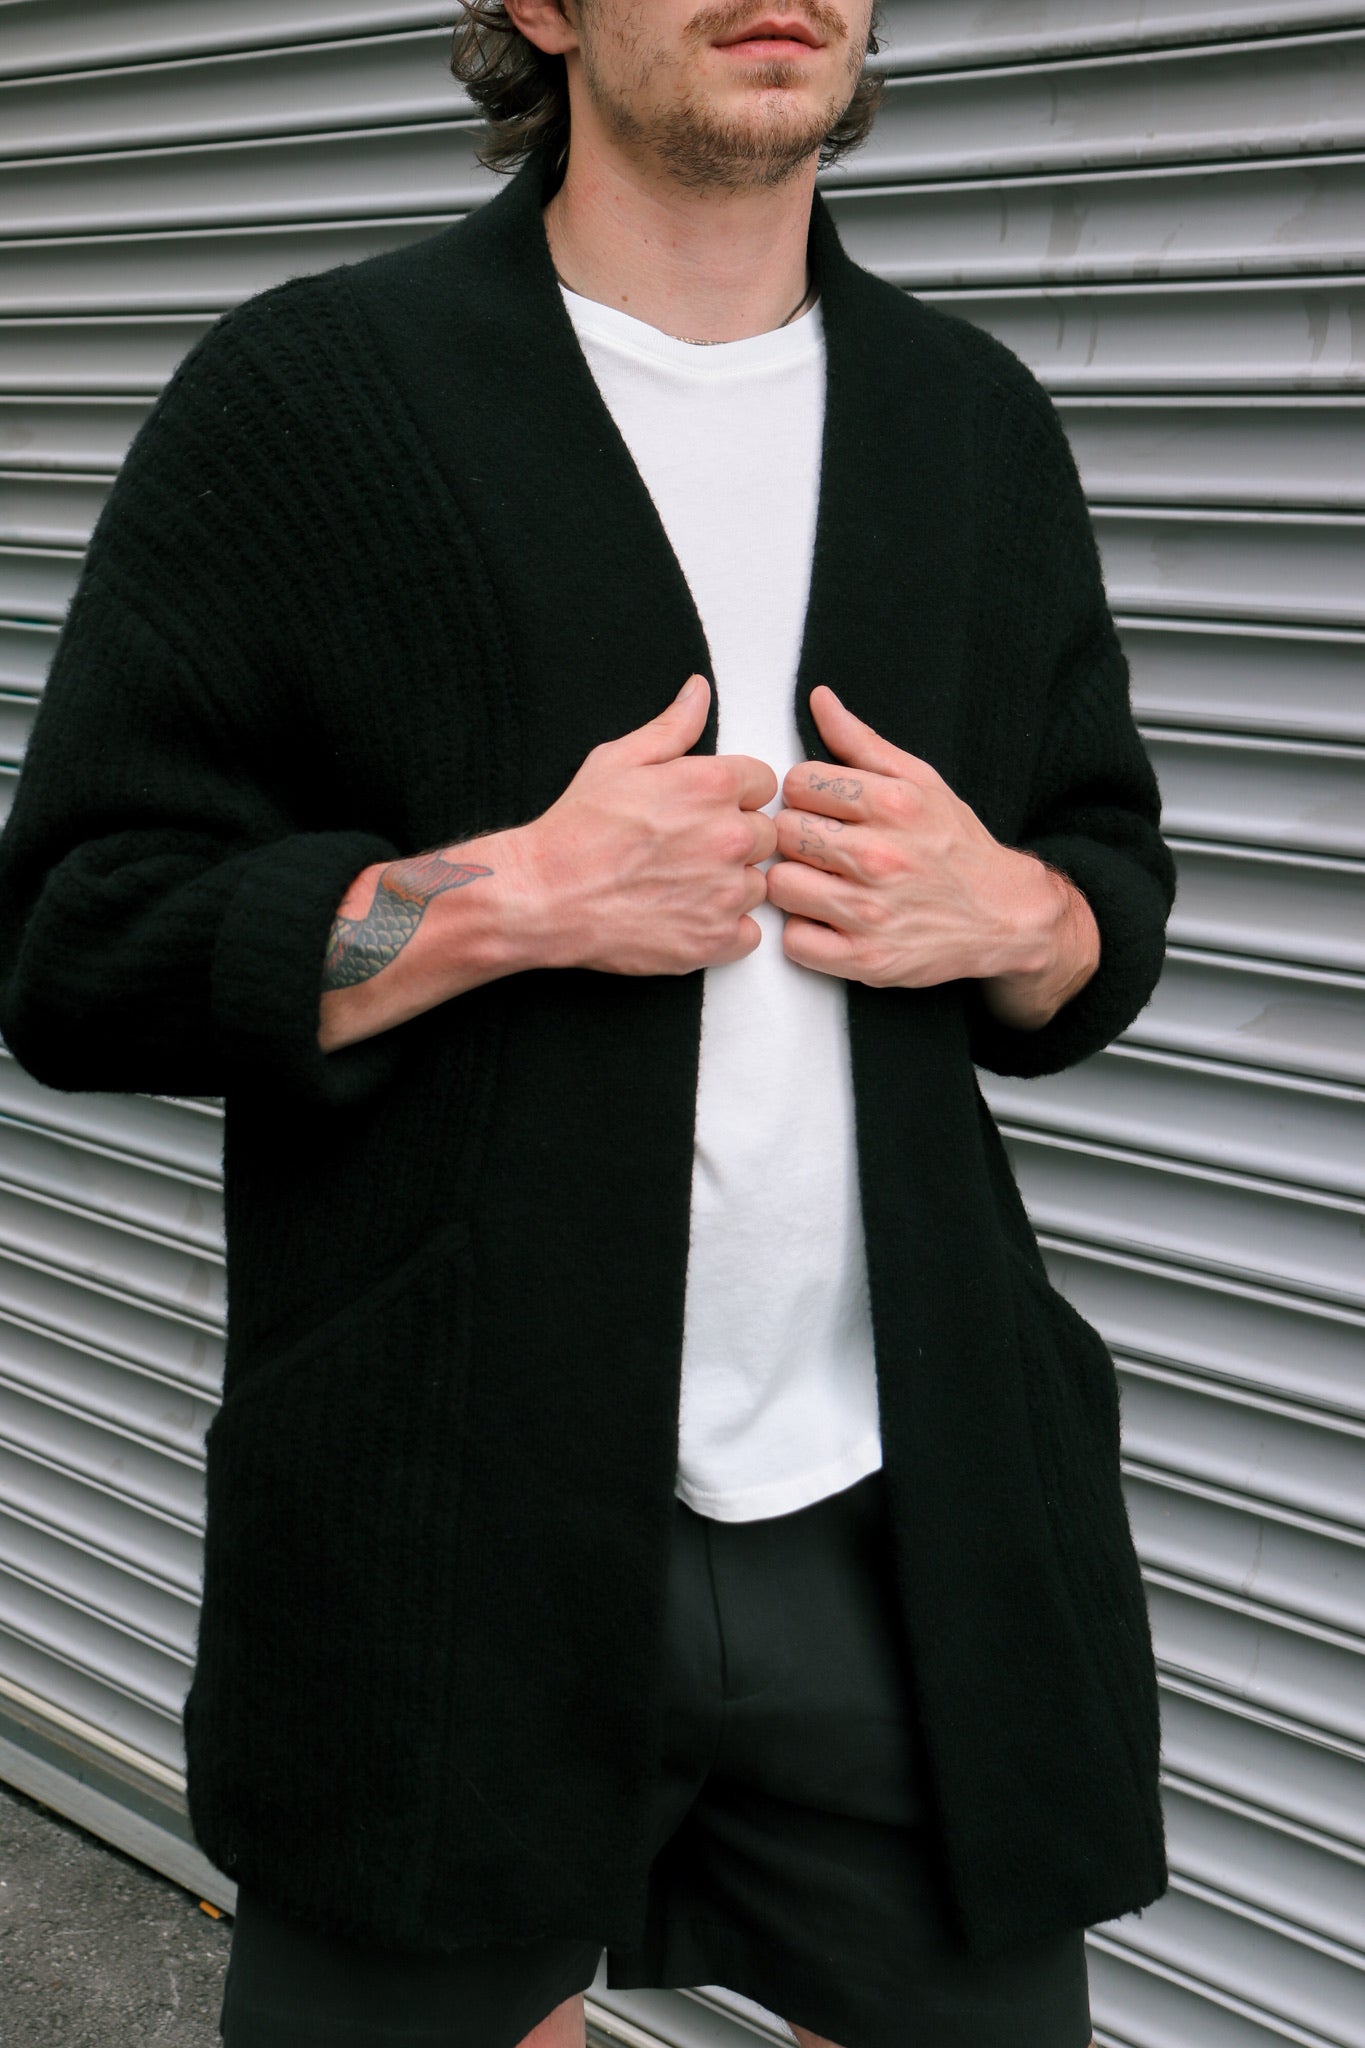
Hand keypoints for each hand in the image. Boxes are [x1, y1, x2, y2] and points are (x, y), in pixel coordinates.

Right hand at [523, 674, 779, 976]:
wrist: (544, 897)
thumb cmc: (576, 829)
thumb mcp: (618, 759)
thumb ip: (672, 727)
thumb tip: (699, 691)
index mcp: (713, 786)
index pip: (763, 783)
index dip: (732, 795)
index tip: (701, 809)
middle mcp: (730, 838)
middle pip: (764, 835)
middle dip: (732, 839)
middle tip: (684, 850)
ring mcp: (726, 893)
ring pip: (757, 884)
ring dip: (729, 885)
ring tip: (679, 885)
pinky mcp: (716, 939)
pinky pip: (748, 933)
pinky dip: (724, 929)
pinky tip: (686, 917)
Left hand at [765, 686, 1098, 1021]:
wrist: (1006, 916)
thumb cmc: (955, 845)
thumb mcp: (920, 781)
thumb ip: (862, 743)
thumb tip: (818, 699)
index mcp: (893, 805)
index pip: (798, 783)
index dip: (804, 795)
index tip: (822, 809)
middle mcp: (882, 857)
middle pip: (783, 833)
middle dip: (796, 837)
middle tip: (821, 848)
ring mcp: (872, 913)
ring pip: (781, 885)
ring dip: (794, 884)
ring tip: (822, 882)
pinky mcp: (866, 961)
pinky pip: (794, 940)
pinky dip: (804, 933)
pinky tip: (828, 920)